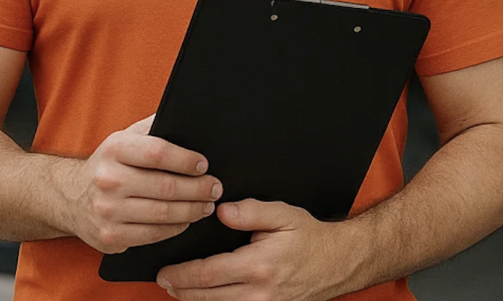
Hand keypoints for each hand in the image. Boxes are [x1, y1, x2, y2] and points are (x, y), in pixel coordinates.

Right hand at [59, 114, 223, 253]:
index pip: (157, 153)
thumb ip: (150, 128)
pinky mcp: (110, 236)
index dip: (186, 160)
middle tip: (214, 188)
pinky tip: (185, 221)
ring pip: (163, 214)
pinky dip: (176, 228)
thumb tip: (183, 115)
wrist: (68, 197)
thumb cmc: (107, 166)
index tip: (203, 164)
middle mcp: (108, 179)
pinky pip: (154, 235)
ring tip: (206, 205)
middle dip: (198, 189)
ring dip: (192, 210)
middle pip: (166, 187)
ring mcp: (107, 210)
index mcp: (114, 149)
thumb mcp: (122, 139)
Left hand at [156, 200, 360, 300]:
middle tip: (163, 282)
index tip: (165, 273)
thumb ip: (250, 212)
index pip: (210, 274)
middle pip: (209, 297)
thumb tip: (221, 211)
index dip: (183, 275)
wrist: (339, 262)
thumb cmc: (309, 237)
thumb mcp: (283, 214)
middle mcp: (260, 292)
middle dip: (182, 290)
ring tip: (177, 290)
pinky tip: (205, 297)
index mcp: (259, 266)